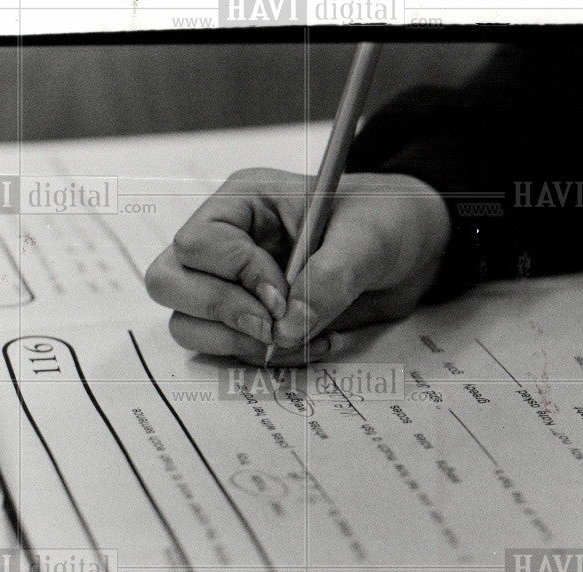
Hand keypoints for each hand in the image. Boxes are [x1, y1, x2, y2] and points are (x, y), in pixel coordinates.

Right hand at [145, 167, 450, 365]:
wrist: (412, 251)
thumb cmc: (388, 220)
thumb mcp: (369, 236)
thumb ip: (331, 275)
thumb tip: (291, 324)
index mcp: (244, 202)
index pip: (197, 244)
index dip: (237, 276)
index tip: (285, 296)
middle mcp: (226, 243)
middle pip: (170, 283)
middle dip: (223, 312)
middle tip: (276, 326)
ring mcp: (231, 284)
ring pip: (187, 324)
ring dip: (239, 343)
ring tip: (299, 337)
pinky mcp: (248, 320)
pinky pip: (224, 350)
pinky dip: (263, 358)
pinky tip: (310, 343)